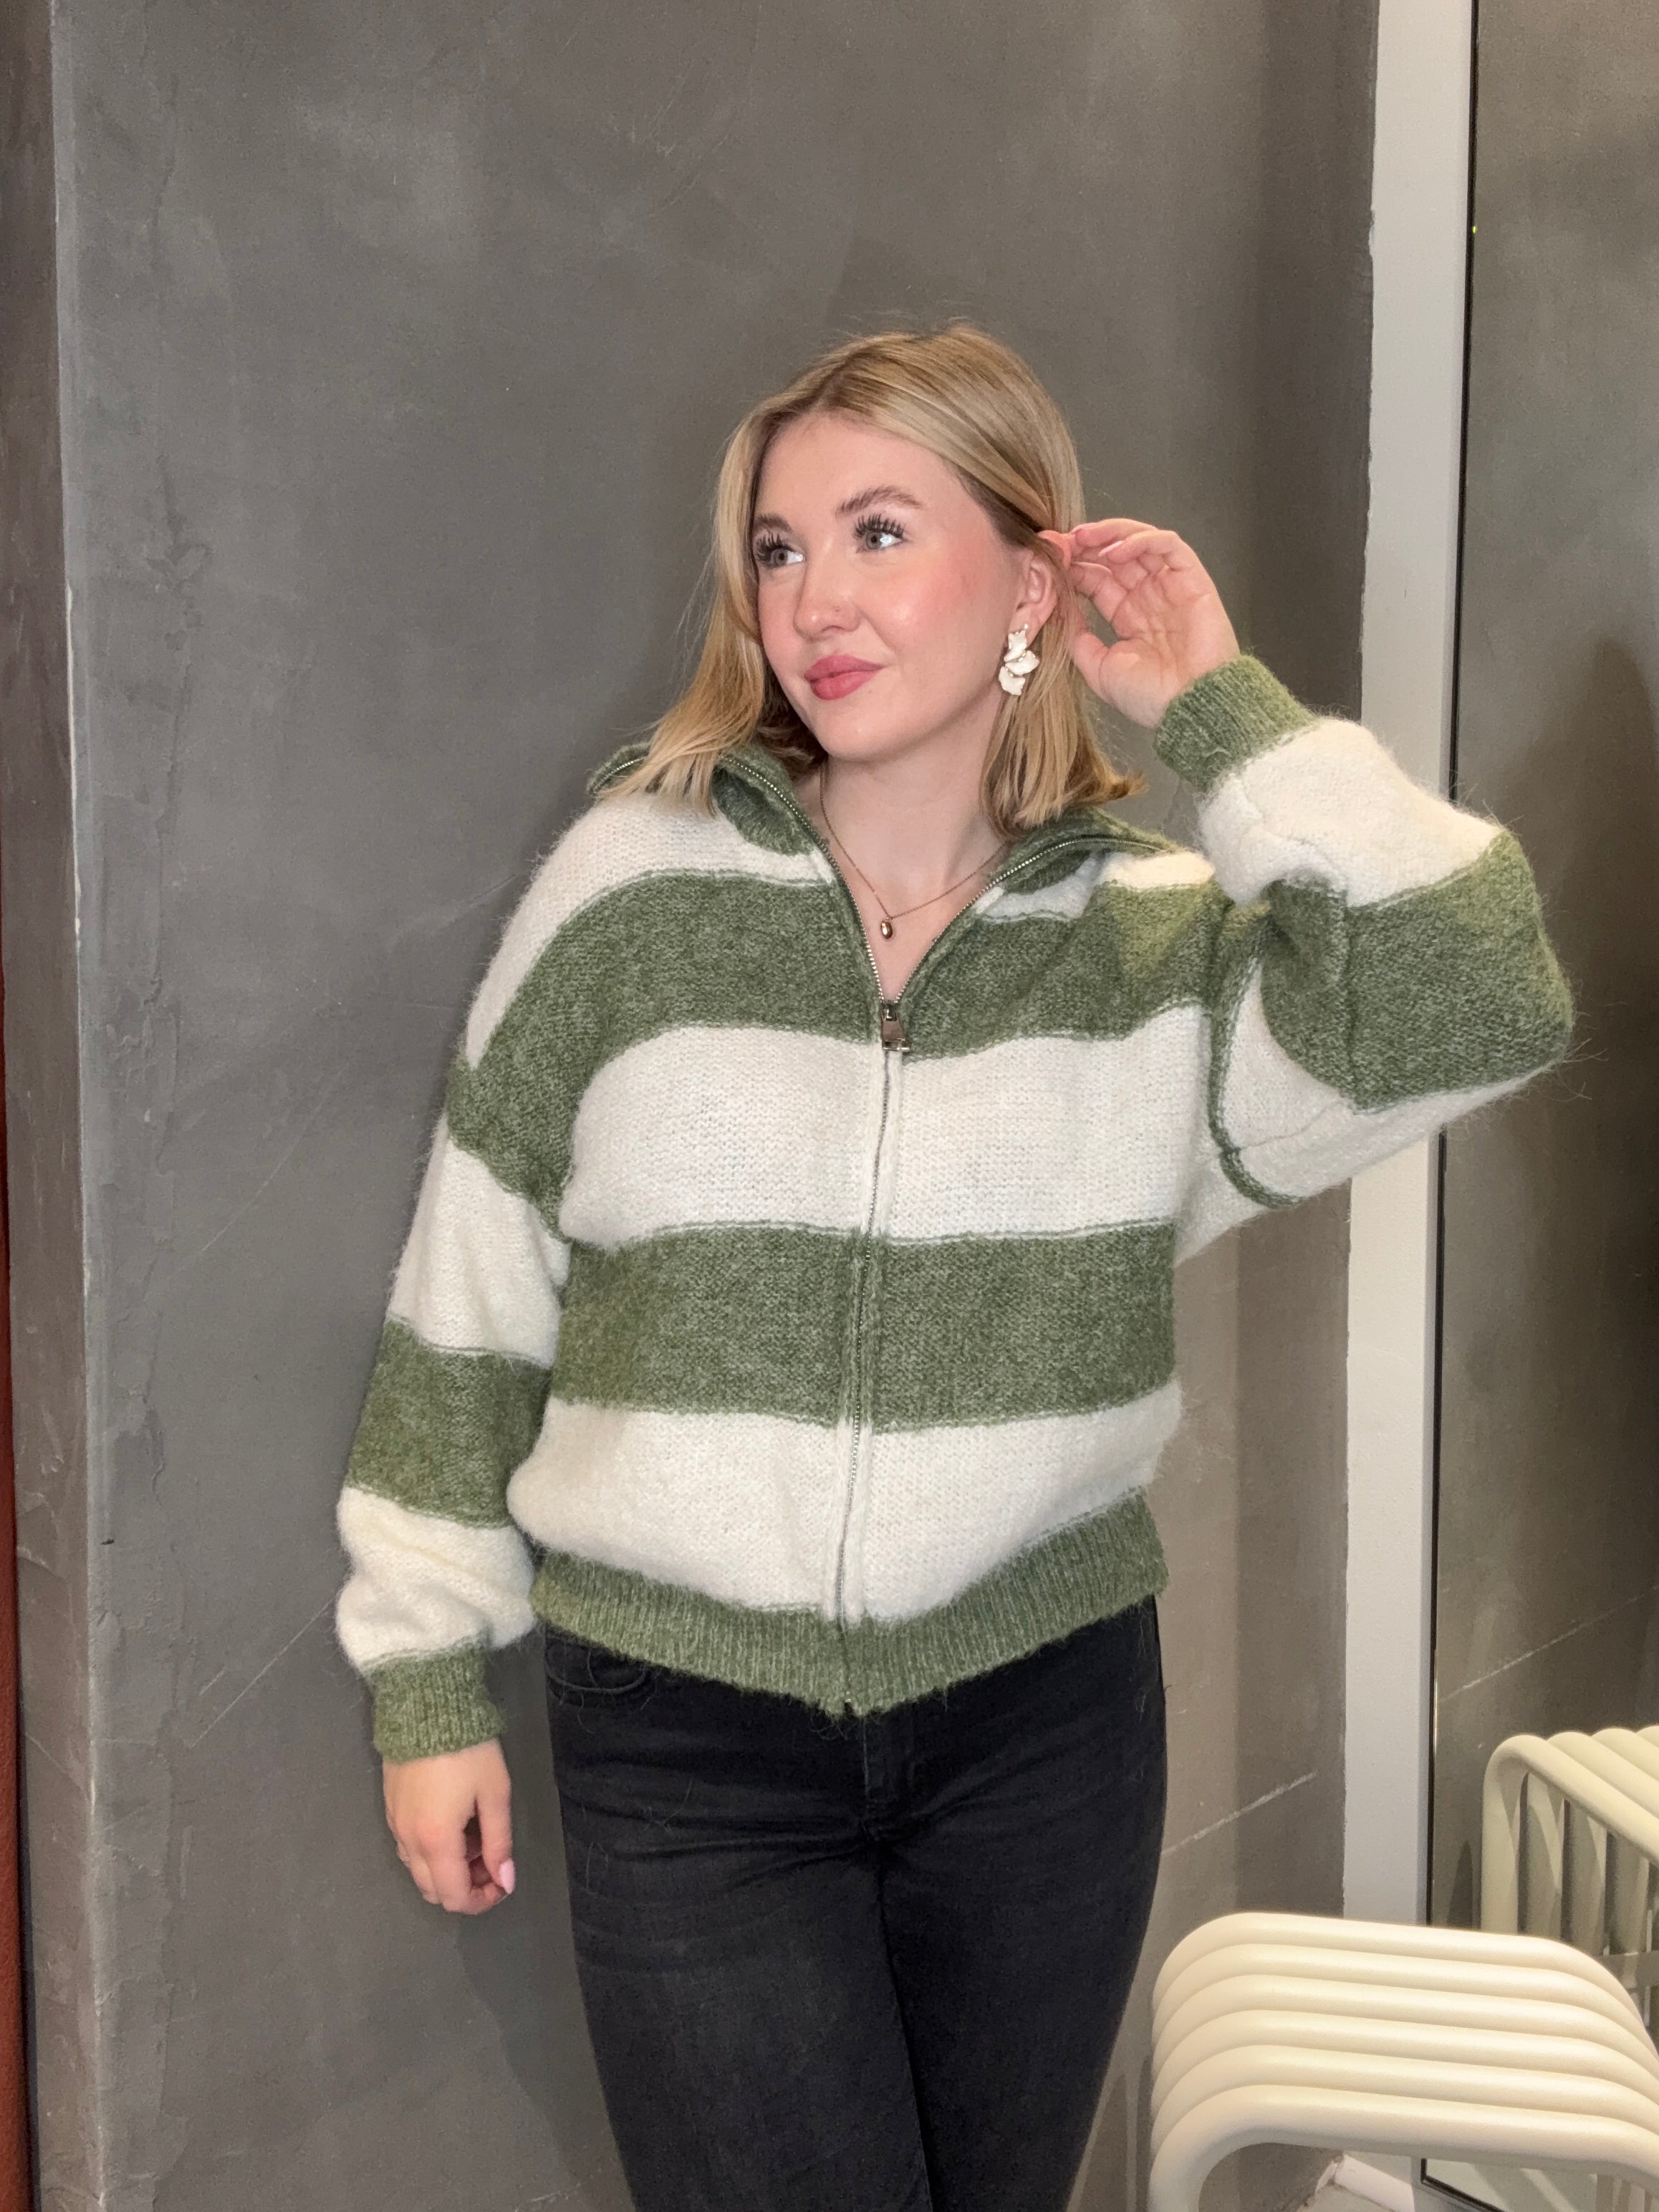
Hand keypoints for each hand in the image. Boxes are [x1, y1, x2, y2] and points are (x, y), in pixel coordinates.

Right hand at [383, 1739, 514, 1913]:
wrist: (427, 1707)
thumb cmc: (468, 1751)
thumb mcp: (495, 1794)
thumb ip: (500, 1842)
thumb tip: (506, 1881)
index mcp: (435, 1841)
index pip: (454, 1897)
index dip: (482, 1900)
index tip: (503, 1881)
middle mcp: (408, 1841)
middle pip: (433, 1890)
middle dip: (465, 1885)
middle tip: (492, 1858)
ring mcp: (394, 1825)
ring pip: (419, 1870)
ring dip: (448, 1868)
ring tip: (476, 1834)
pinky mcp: (389, 1808)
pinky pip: (409, 1847)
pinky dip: (432, 1849)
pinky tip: (454, 1821)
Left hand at [1038, 519, 1240, 728]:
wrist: (1189, 707)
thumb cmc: (1151, 697)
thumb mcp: (1099, 668)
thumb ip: (1078, 638)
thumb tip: (1059, 609)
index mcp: (1128, 616)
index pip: (1097, 579)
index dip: (1073, 566)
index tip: (1048, 561)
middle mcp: (1148, 597)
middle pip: (1114, 556)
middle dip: (1086, 545)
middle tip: (1061, 543)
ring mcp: (1171, 586)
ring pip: (1141, 542)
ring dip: (1110, 534)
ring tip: (1083, 538)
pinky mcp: (1193, 579)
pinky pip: (1169, 546)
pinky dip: (1142, 540)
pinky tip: (1116, 551)